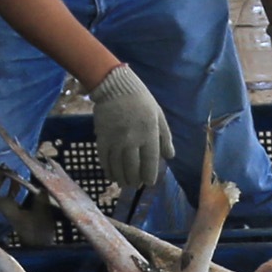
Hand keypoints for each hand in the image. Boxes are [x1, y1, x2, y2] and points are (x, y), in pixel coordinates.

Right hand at [89, 63, 172, 196]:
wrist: (115, 87)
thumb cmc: (141, 100)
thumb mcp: (159, 116)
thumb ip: (165, 137)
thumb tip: (169, 157)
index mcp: (149, 134)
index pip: (150, 162)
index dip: (149, 175)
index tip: (148, 183)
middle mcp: (132, 140)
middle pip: (133, 168)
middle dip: (135, 180)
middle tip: (136, 185)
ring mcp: (115, 140)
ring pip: (118, 167)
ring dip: (122, 179)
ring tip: (125, 184)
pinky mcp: (102, 138)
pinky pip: (104, 159)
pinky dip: (108, 170)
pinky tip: (112, 176)